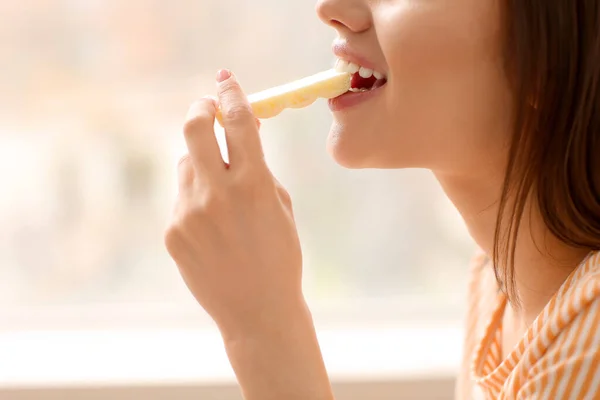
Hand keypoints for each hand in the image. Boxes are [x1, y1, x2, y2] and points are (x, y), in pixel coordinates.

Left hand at [164, 69, 303, 335]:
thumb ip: (259, 166)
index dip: (232, 95)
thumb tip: (242, 130)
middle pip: (194, 128)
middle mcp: (218, 194)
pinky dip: (194, 198)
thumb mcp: (281, 205)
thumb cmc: (280, 256)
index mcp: (255, 185)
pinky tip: (212, 227)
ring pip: (186, 164)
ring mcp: (189, 213)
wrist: (258, 311)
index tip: (227, 82)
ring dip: (201, 165)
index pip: (237, 121)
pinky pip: (180, 197)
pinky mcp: (172, 232)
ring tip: (220, 194)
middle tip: (206, 109)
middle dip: (200, 110)